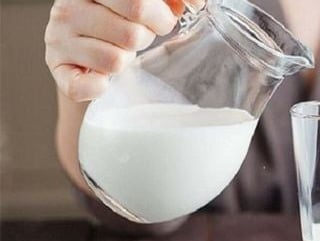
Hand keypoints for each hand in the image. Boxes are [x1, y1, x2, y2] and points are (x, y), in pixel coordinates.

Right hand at [45, 0, 180, 101]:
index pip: (139, 4)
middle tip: (140, 36)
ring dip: (126, 60)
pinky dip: (99, 87)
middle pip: (132, 34)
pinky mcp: (56, 68)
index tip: (163, 20)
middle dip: (146, 38)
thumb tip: (197, 3)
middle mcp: (68, 7)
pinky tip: (102, 78)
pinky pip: (87, 87)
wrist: (88, 45)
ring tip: (119, 51)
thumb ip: (171, 0)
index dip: (161, 18)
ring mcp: (57, 37)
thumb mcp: (146, 3)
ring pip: (115, 60)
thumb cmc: (123, 20)